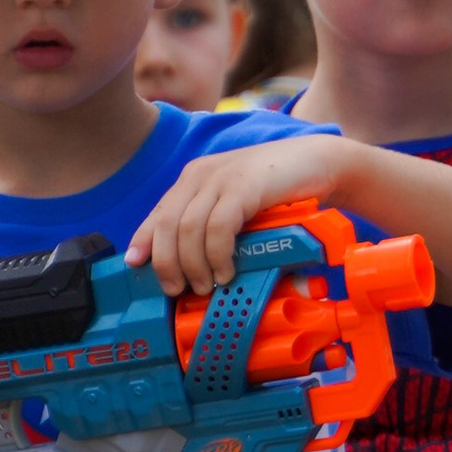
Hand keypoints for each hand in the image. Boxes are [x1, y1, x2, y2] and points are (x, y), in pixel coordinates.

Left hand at [126, 138, 331, 296]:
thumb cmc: (277, 190)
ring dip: (193, 265)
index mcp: (194, 178)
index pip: (157, 214)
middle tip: (177, 289)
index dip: (143, 241)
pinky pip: (218, 227)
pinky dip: (217, 255)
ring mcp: (221, 179)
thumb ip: (212, 221)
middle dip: (166, 263)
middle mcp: (200, 175)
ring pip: (188, 229)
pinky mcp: (243, 187)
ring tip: (205, 286)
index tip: (135, 266)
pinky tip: (225, 271)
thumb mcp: (236, 204)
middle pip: (167, 224)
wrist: (316, 162)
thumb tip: (190, 261)